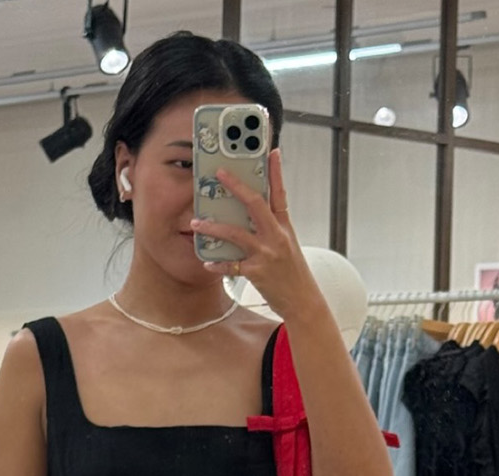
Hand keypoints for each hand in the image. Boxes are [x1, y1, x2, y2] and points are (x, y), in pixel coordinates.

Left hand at [190, 149, 321, 320]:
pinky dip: (218, 264)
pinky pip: (232, 266)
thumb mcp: (288, 244)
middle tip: (219, 173)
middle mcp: (276, 236)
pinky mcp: (257, 273)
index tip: (271, 150)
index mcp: (284, 226)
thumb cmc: (292, 272)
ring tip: (195, 222)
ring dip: (213, 227)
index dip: (276, 171)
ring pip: (236, 234)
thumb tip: (254, 210)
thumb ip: (273, 226)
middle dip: (237, 187)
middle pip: (256, 204)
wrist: (303, 302)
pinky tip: (207, 262)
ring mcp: (267, 254)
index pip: (280, 193)